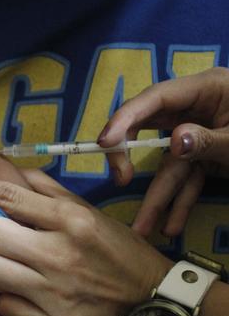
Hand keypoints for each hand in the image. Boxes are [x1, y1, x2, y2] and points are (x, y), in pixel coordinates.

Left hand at [0, 168, 171, 315]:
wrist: (154, 304)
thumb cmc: (116, 252)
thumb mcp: (88, 212)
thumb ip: (46, 189)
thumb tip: (4, 167)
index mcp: (68, 218)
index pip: (5, 194)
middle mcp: (58, 252)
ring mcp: (53, 291)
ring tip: (4, 262)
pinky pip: (3, 305)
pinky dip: (6, 296)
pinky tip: (22, 291)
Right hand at [99, 67, 228, 235]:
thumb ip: (211, 140)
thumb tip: (175, 141)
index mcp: (206, 88)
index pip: (155, 99)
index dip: (126, 118)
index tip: (105, 143)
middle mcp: (197, 109)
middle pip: (151, 130)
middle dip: (132, 158)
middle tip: (120, 179)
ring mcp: (201, 135)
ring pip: (170, 165)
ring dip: (159, 197)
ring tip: (143, 227)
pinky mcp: (209, 157)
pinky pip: (189, 179)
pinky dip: (182, 202)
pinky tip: (172, 226)